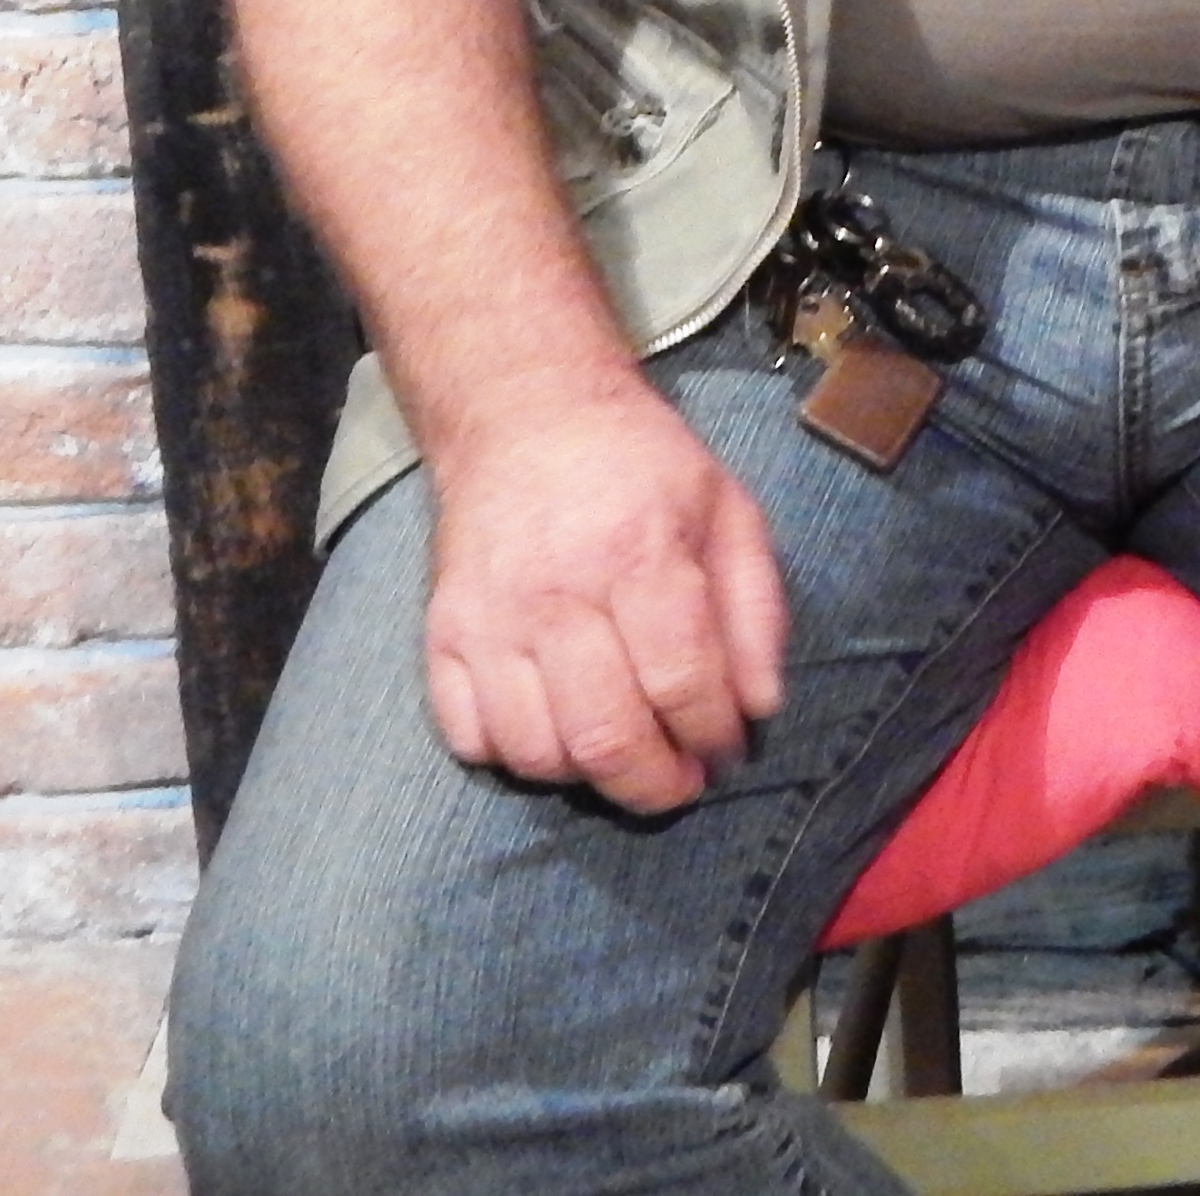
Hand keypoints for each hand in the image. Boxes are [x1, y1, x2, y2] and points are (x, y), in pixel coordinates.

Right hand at [419, 378, 787, 815]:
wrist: (524, 414)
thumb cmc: (641, 466)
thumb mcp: (727, 509)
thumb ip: (755, 609)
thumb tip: (759, 708)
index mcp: (638, 554)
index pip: (680, 681)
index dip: (713, 735)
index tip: (729, 750)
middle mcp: (556, 594)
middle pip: (604, 735)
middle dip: (655, 784)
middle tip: (682, 784)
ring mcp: (489, 620)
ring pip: (534, 752)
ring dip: (588, 777)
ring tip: (623, 754)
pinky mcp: (440, 635)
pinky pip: (468, 739)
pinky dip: (513, 758)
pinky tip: (554, 732)